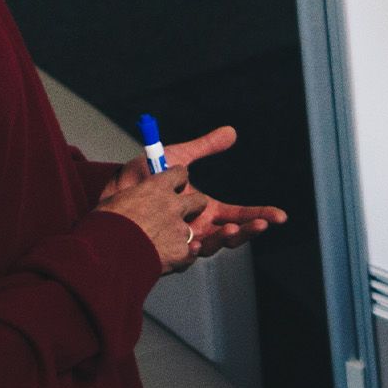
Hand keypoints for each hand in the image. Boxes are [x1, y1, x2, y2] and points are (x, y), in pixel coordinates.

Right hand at [96, 161, 207, 273]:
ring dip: (183, 235)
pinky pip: (190, 253)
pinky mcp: (181, 252)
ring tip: (166, 243)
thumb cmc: (104, 225)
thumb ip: (131, 195)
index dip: (178, 179)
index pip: (179, 173)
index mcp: (156, 188)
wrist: (105, 253)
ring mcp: (179, 229)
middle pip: (199, 200)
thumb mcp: (112, 200)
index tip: (175, 183)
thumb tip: (130, 196)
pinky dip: (183, 256)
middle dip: (194, 206)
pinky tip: (171, 259)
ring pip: (195, 229)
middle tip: (182, 213)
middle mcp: (173, 206)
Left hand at [104, 126, 286, 259]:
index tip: (279, 216)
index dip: (260, 216)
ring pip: (214, 247)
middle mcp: (198, 228)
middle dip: (250, 230)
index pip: (238, 215)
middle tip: (263, 224)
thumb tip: (232, 131)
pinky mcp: (165, 250)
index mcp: (204, 209)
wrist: (108, 193)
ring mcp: (182, 241)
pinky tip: (198, 244)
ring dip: (226, 239)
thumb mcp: (176, 157)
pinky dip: (195, 251)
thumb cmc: (141, 177)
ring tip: (232, 230)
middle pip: (233, 235)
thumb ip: (204, 146)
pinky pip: (186, 256)